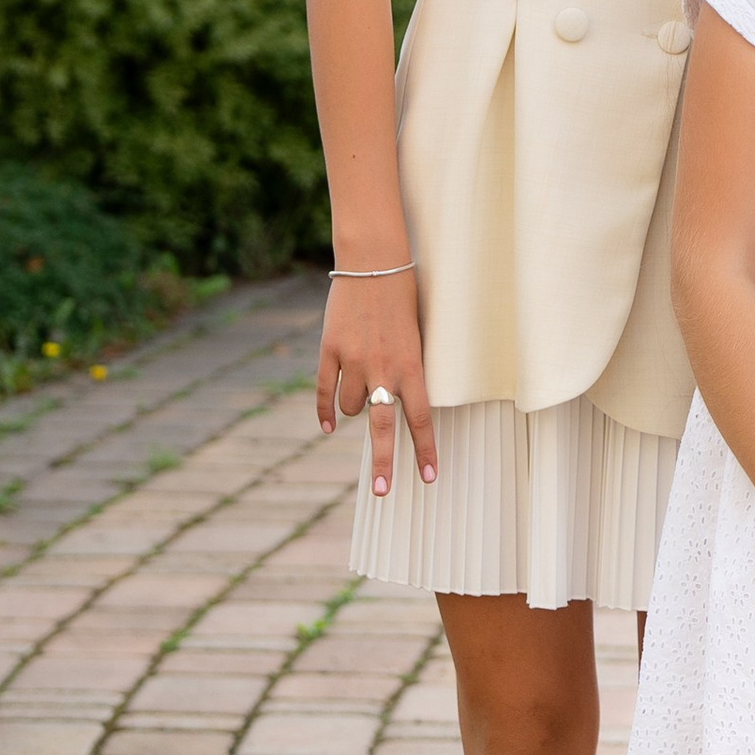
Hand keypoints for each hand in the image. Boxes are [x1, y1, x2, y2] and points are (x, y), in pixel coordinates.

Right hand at [317, 274, 435, 497]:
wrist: (374, 263)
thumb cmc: (403, 297)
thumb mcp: (415, 337)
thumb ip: (405, 371)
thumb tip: (390, 405)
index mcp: (412, 365)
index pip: (421, 418)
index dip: (426, 450)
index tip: (430, 477)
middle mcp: (383, 369)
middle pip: (383, 427)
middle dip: (384, 462)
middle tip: (384, 492)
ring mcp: (354, 361)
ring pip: (350, 407)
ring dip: (354, 408)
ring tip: (363, 385)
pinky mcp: (329, 350)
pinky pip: (324, 391)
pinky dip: (325, 411)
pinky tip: (327, 427)